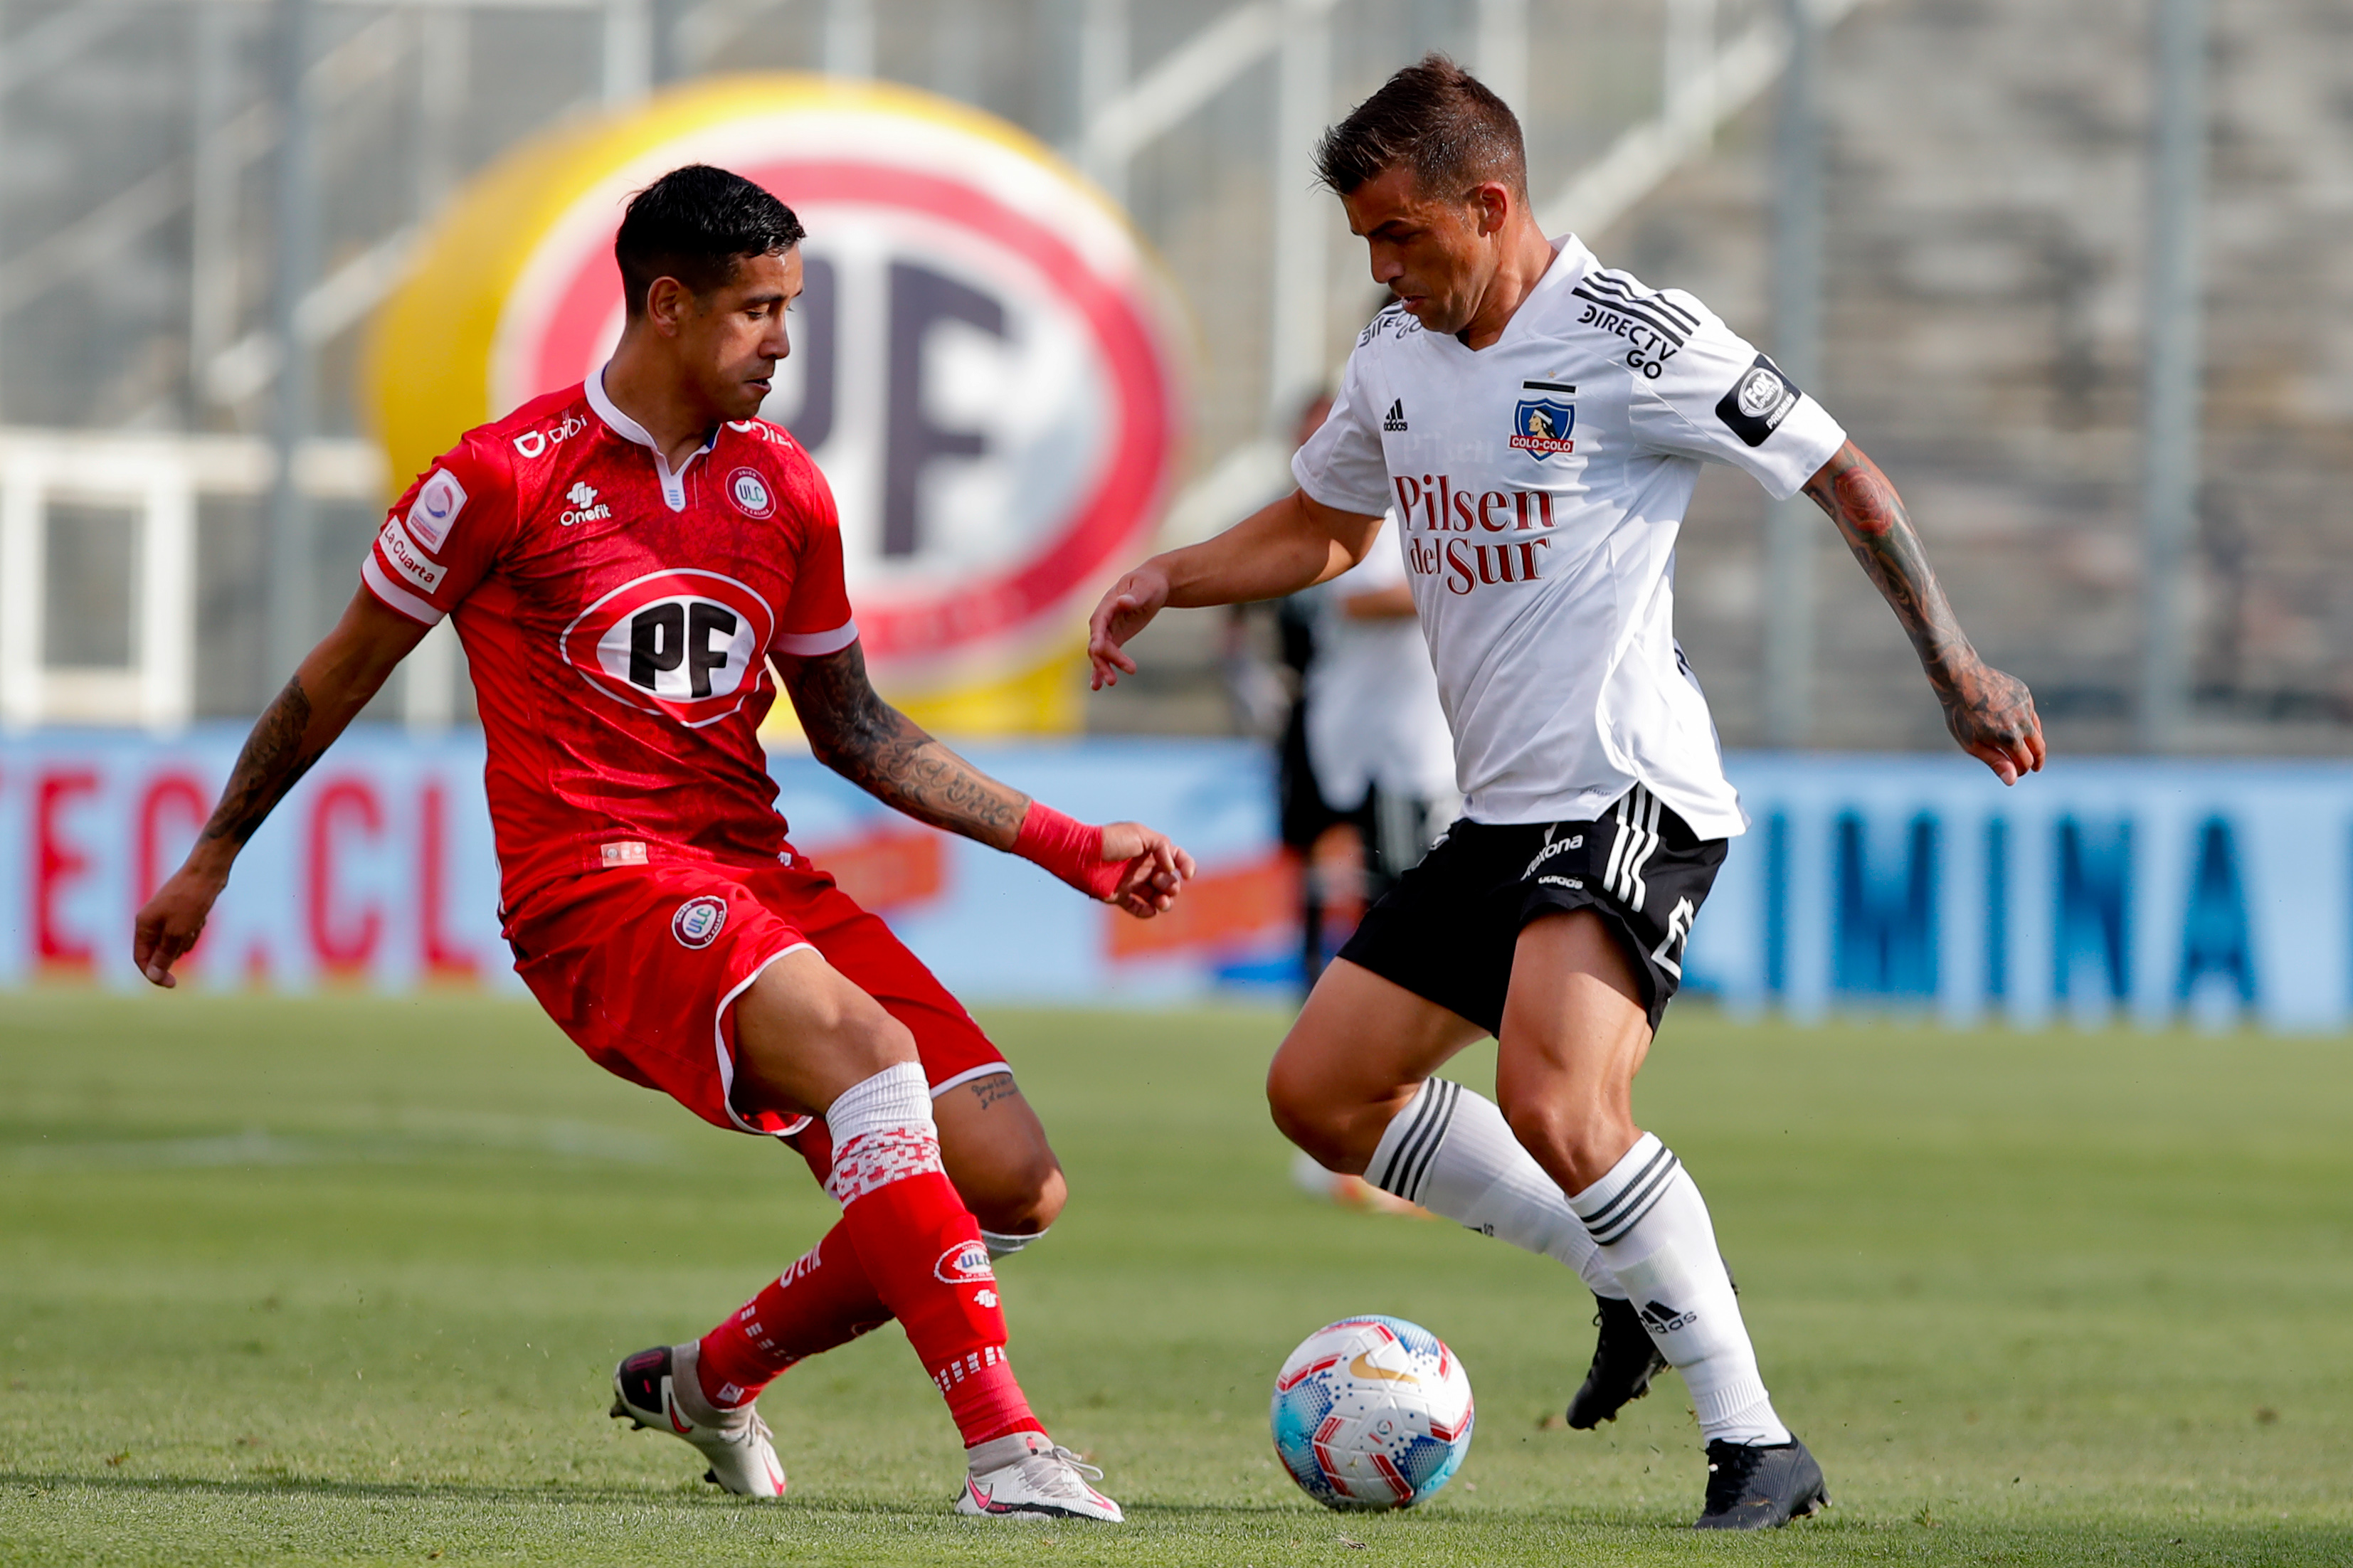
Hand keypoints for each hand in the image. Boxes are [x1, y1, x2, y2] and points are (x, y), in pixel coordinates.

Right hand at [133, 857, 228, 987]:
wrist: (208, 871)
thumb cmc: (191, 900)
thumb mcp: (177, 932)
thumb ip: (164, 955)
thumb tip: (153, 976)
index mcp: (143, 925)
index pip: (141, 958)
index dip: (153, 974)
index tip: (173, 984)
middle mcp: (150, 921)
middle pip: (159, 951)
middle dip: (176, 950)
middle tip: (190, 933)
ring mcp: (165, 916)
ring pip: (175, 942)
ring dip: (188, 938)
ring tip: (196, 920)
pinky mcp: (181, 912)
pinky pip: (186, 931)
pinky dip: (195, 929)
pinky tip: (202, 915)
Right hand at [1086, 566, 1170, 689]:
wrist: (1154, 586)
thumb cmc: (1150, 583)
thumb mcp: (1146, 587)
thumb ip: (1134, 596)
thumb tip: (1121, 602)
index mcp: (1109, 603)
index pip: (1099, 621)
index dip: (1097, 636)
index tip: (1097, 650)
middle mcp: (1104, 618)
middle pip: (1098, 642)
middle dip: (1104, 660)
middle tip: (1113, 679)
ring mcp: (1108, 629)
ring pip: (1101, 652)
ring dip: (1103, 668)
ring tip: (1111, 683)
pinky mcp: (1115, 638)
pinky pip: (1107, 655)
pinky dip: (1102, 668)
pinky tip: (1100, 685)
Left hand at [1099, 821, 1195, 918]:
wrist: (1081, 854)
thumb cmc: (1111, 841)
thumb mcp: (1141, 834)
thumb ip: (1162, 846)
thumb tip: (1172, 868)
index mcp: (1151, 851)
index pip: (1177, 858)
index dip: (1187, 866)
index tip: (1188, 874)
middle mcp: (1144, 867)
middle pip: (1170, 881)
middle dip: (1171, 885)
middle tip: (1157, 880)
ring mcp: (1132, 882)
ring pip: (1157, 897)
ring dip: (1165, 901)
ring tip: (1160, 901)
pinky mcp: (1120, 896)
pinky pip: (1138, 908)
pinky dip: (1146, 912)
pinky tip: (1150, 909)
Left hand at [1943, 662, 2045, 784]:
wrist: (1960, 678)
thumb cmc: (1961, 715)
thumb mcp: (1971, 743)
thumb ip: (1995, 762)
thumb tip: (2013, 780)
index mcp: (2009, 738)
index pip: (2025, 762)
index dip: (2021, 771)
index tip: (2017, 773)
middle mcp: (2022, 722)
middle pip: (2038, 748)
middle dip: (2036, 761)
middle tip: (2034, 768)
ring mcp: (2025, 706)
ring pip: (2036, 731)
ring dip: (2033, 742)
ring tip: (2027, 750)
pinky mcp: (2024, 694)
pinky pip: (2030, 713)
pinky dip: (2026, 723)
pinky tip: (2017, 727)